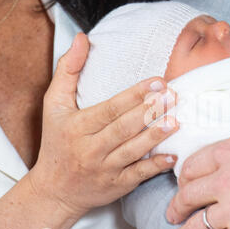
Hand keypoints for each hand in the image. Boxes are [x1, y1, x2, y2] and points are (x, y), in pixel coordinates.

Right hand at [30, 33, 178, 217]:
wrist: (54, 190)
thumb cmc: (56, 142)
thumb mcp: (53, 105)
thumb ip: (67, 70)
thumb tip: (82, 38)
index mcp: (77, 126)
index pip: (109, 109)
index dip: (134, 95)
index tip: (157, 81)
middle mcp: (90, 149)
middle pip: (123, 128)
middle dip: (149, 112)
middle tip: (173, 96)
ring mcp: (105, 169)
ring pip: (133, 151)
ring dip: (155, 136)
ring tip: (176, 121)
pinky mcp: (117, 185)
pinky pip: (138, 175)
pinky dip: (155, 167)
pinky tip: (172, 156)